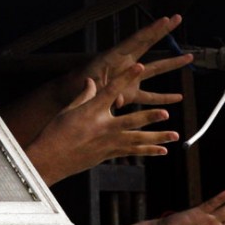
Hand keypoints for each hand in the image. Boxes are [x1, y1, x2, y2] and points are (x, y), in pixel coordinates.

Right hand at [25, 64, 178, 184]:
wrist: (49, 159)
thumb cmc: (56, 131)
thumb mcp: (69, 109)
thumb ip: (85, 94)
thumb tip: (93, 81)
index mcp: (92, 111)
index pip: (112, 90)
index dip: (126, 77)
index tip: (139, 66)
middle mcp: (103, 127)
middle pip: (131, 121)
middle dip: (149, 117)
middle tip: (166, 113)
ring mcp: (108, 143)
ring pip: (137, 140)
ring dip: (157, 138)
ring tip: (175, 135)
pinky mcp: (109, 154)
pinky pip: (133, 152)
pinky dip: (148, 151)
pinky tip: (162, 150)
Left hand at [58, 15, 193, 107]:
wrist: (65, 97)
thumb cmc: (74, 88)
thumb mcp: (90, 88)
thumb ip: (107, 94)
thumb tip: (120, 102)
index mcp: (114, 57)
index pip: (137, 40)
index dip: (153, 30)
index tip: (167, 19)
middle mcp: (124, 64)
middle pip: (148, 44)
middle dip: (163, 32)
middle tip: (178, 19)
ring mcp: (129, 78)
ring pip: (155, 70)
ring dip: (171, 64)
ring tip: (189, 57)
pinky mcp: (129, 93)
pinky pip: (150, 95)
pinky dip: (163, 97)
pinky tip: (178, 98)